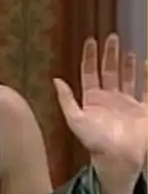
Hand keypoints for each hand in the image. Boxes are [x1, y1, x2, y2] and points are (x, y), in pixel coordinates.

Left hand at [54, 34, 146, 193]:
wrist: (118, 157)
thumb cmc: (95, 140)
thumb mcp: (75, 119)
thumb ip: (66, 99)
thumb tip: (56, 79)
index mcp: (92, 99)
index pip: (90, 72)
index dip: (90, 57)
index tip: (91, 41)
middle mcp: (110, 98)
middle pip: (109, 71)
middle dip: (109, 54)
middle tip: (112, 37)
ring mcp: (128, 104)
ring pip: (127, 78)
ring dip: (127, 64)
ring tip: (127, 48)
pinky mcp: (144, 110)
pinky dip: (147, 77)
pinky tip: (146, 63)